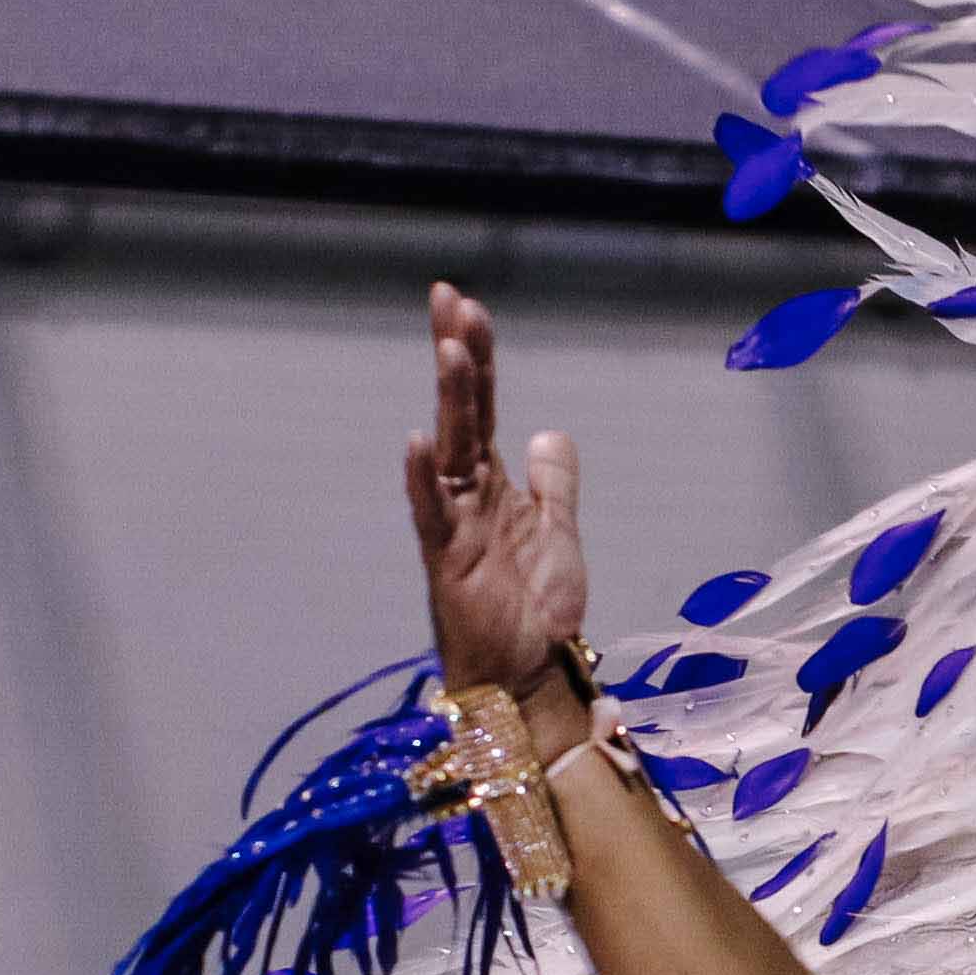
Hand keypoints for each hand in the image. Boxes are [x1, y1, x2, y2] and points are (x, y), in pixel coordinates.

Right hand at [404, 281, 587, 726]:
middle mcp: (467, 496)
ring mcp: (453, 526)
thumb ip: (552, 484)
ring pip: (449, 451)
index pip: (484, 407)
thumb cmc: (537, 613)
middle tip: (449, 298)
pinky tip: (416, 442)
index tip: (467, 306)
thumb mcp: (559, 534)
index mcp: (493, 486)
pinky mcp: (448, 563)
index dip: (478, 357)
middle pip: (462, 413)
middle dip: (456, 356)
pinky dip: (423, 480)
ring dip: (450, 402)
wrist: (532, 676)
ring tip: (449, 351)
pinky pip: (432, 515)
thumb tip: (550, 432)